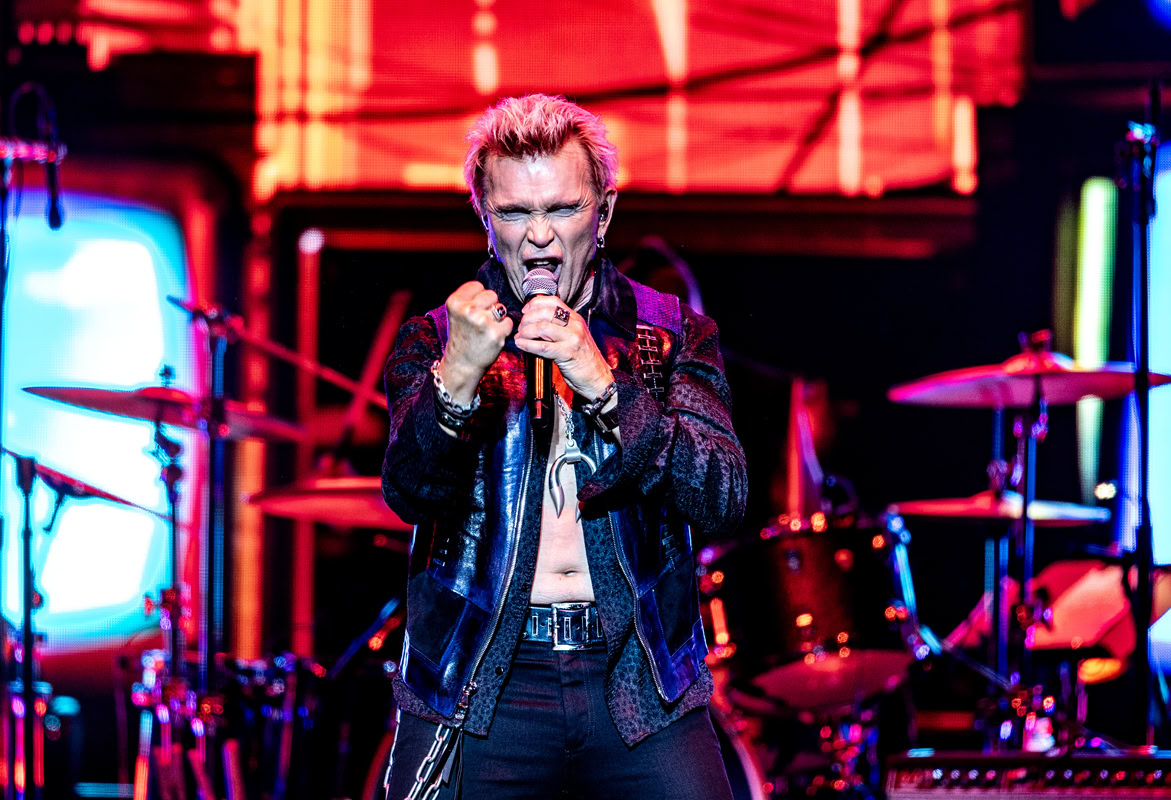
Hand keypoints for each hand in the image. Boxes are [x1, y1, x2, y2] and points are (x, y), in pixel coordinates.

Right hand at [440, 281, 512, 404]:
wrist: (461, 364)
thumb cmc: (462, 337)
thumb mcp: (457, 313)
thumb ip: (469, 299)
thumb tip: (491, 290)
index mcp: (455, 302)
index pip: (477, 286)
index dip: (478, 298)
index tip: (473, 310)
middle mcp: (467, 310)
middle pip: (492, 294)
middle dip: (490, 306)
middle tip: (481, 321)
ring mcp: (482, 322)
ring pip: (501, 307)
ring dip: (498, 317)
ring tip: (486, 329)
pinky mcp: (496, 334)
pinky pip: (509, 322)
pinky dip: (504, 329)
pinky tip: (493, 337)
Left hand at [514, 295, 613, 399]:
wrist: (598, 378)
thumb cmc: (584, 360)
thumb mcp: (575, 336)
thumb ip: (560, 327)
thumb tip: (536, 322)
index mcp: (576, 319)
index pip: (553, 301)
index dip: (535, 303)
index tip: (525, 310)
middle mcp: (575, 325)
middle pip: (544, 312)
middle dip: (527, 319)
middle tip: (521, 328)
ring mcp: (572, 338)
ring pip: (542, 327)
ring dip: (526, 332)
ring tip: (520, 337)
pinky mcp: (567, 353)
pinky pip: (542, 346)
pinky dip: (528, 344)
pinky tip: (521, 345)